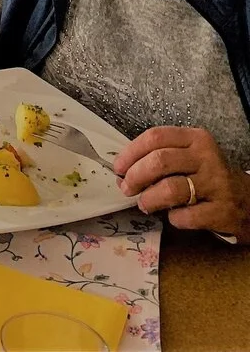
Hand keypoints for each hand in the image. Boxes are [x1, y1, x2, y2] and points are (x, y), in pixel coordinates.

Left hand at [115, 127, 249, 240]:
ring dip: (149, 199)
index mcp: (195, 139)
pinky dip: (173, 218)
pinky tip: (175, 216)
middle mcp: (207, 157)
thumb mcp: (188, 158)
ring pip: (170, 189)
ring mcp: (217, 184)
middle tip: (127, 188)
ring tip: (145, 204)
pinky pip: (186, 216)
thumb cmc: (206, 177)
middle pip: (159, 161)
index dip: (130, 153)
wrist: (247, 201)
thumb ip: (159, 158)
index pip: (155, 137)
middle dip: (134, 177)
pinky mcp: (222, 210)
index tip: (118, 168)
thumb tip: (122, 171)